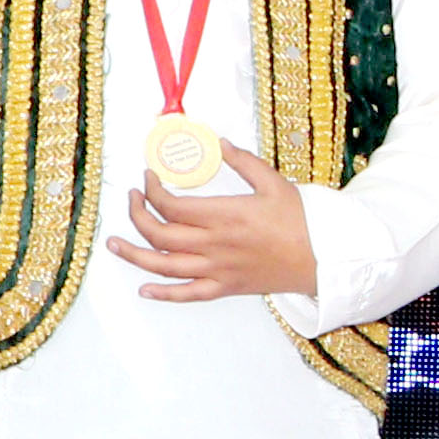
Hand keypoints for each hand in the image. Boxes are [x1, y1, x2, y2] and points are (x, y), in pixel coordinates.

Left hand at [109, 157, 321, 300]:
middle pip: (159, 233)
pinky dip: (163, 295)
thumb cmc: (303, 222)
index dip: (152, 191)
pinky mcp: (225, 288)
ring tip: (114, 244)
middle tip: (133, 200)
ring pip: (163, 266)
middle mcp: (214, 245)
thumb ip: (243, 161)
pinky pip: (187, 296)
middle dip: (137, 215)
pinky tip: (145, 290)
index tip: (149, 179)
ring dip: (134, 255)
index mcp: (224, 215)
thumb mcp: (274, 182)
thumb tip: (220, 143)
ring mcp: (217, 270)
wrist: (324, 260)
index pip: (170, 205)